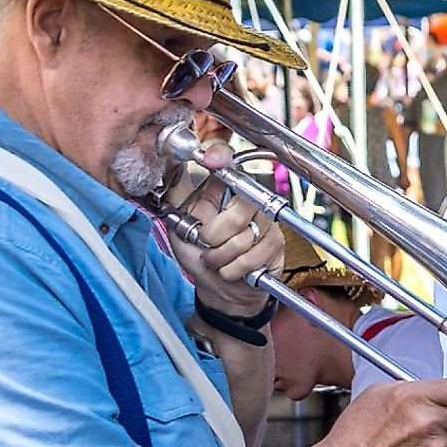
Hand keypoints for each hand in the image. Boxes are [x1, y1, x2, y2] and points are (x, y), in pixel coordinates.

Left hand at [165, 149, 280, 317]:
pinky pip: (251, 257)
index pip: (228, 163)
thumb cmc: (199, 255)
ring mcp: (266, 222)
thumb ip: (176, 197)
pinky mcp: (275, 244)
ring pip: (243, 238)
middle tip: (207, 245)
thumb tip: (171, 166)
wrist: (219, 289)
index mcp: (224, 192)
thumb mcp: (179, 225)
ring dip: (221, 258)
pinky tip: (231, 269)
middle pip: (239, 210)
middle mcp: (249, 202)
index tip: (210, 159)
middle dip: (215, 236)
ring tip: (217, 261)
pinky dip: (233, 269)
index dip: (221, 157)